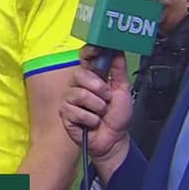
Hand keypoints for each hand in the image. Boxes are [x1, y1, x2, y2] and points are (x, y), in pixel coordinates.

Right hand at [60, 46, 132, 167]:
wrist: (114, 140)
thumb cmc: (117, 117)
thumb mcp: (123, 90)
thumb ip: (119, 69)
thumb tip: (117, 50)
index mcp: (92, 77)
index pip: (85, 57)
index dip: (89, 51)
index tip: (98, 49)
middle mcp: (78, 85)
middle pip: (80, 74)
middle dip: (99, 88)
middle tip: (107, 98)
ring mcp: (70, 99)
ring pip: (80, 94)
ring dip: (97, 106)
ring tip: (101, 113)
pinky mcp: (65, 113)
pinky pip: (77, 111)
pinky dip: (91, 119)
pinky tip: (93, 122)